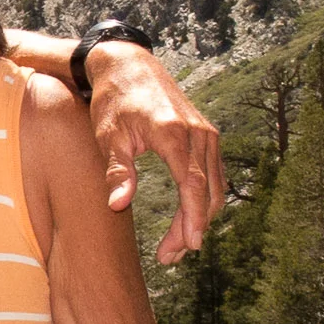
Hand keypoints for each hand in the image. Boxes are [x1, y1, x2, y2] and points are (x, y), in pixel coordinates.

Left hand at [81, 40, 224, 265]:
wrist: (129, 66)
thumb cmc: (113, 100)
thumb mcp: (108, 135)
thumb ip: (117, 171)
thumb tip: (119, 205)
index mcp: (174, 133)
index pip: (192, 185)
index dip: (192, 219)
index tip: (189, 246)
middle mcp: (197, 133)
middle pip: (206, 191)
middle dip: (192, 228)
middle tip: (170, 258)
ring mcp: (206, 133)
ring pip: (215, 186)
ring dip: (199, 218)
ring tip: (176, 247)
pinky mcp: (206, 135)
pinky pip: (214, 175)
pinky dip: (204, 200)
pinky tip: (189, 219)